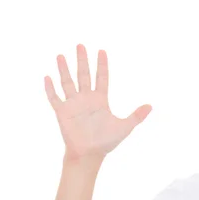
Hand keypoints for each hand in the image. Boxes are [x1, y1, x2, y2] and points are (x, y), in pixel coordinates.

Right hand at [45, 44, 151, 161]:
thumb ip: (137, 115)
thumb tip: (151, 106)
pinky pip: (54, 98)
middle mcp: (86, 99)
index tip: (102, 50)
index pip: (101, 78)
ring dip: (64, 69)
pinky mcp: (62, 113)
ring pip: (67, 82)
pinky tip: (47, 77)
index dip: (102, 65)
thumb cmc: (107, 142)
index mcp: (100, 100)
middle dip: (82, 60)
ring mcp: (73, 105)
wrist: (90, 154)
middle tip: (81, 44)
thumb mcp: (125, 127)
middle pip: (83, 75)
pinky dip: (50, 88)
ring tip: (61, 55)